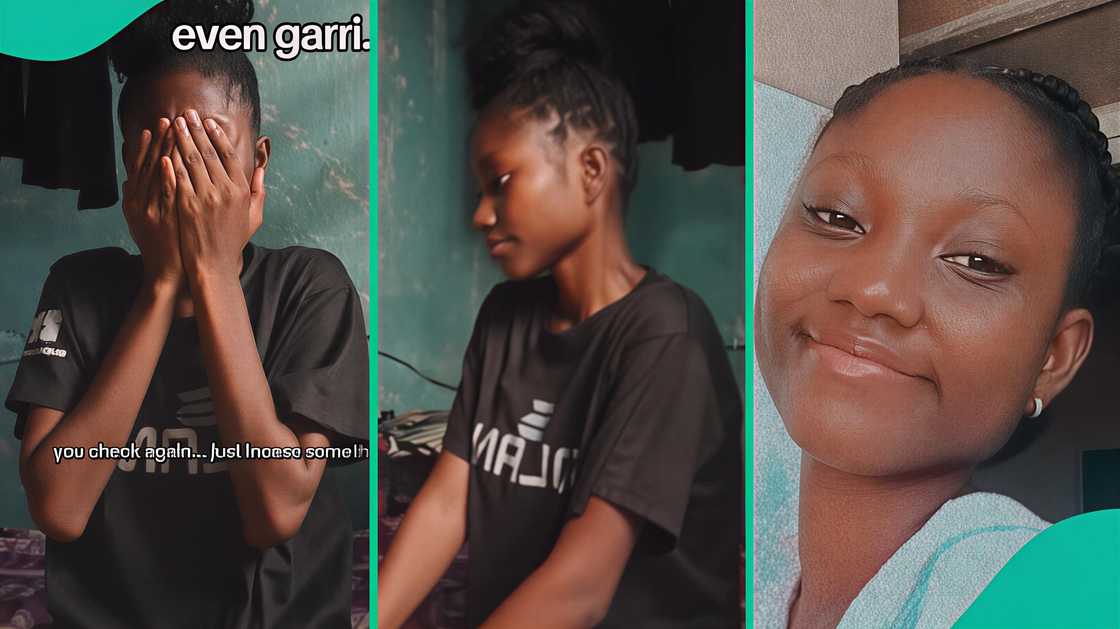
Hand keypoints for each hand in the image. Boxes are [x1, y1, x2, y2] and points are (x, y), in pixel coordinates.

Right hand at [122, 118, 180, 288]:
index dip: (148, 146)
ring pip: (156, 176)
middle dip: (159, 141)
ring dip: (164, 151)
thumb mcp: (140, 220)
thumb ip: (137, 198)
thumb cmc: (157, 245)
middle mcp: (139, 203)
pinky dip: (164, 178)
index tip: (156, 126)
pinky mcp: (163, 221)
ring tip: (172, 130)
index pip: (142, 167)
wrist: (166, 272)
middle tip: (168, 119)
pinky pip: (165, 196)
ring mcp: (151, 211)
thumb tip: (132, 178)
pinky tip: (167, 161)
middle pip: (149, 166)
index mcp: (134, 201)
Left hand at [169, 109, 264, 278]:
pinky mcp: (186, 205)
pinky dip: (171, 160)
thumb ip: (259, 190)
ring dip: (181, 138)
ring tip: (174, 124)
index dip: (217, 136)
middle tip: (187, 113)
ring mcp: (205, 197)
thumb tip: (262, 168)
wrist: (213, 265)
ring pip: (191, 160)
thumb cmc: (233, 241)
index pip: (228, 155)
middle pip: (208, 152)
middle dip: (196, 130)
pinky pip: (177, 177)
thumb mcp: (254, 216)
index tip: (209, 122)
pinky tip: (165, 147)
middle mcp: (224, 190)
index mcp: (241, 190)